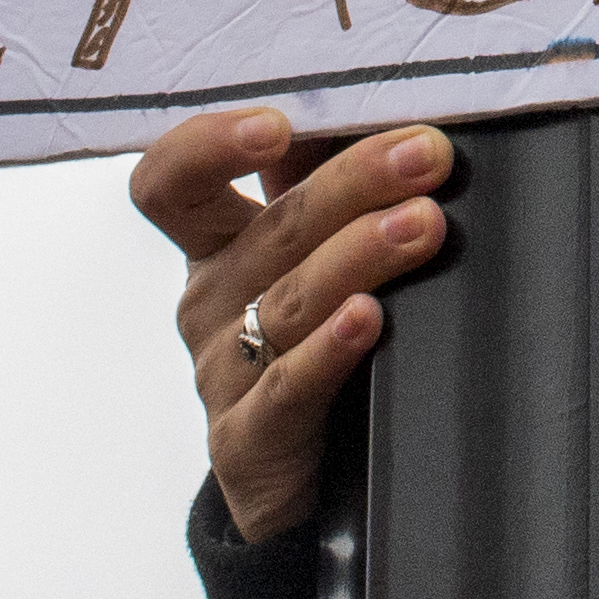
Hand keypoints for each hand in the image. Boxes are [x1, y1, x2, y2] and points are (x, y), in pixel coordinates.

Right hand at [127, 106, 454, 541]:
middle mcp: (211, 302)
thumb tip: (396, 106)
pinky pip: (289, 385)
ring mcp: (224, 372)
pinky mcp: (249, 441)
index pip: (172, 181)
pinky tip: (368, 319)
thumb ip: (329, 187)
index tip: (277, 122)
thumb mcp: (313, 261)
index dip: (208, 145)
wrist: (302, 493)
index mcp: (217, 244)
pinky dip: (330, 348)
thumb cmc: (319, 349)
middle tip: (425, 154)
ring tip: (424, 225)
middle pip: (267, 228)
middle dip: (352, 181)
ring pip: (289, 299)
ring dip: (360, 253)